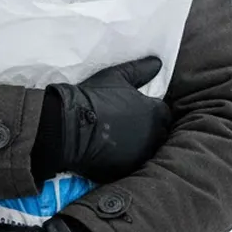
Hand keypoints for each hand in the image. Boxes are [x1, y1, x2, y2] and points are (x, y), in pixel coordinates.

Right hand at [47, 56, 170, 182]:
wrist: (68, 126)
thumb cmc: (93, 97)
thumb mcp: (116, 76)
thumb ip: (140, 70)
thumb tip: (158, 63)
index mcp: (153, 113)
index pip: (163, 112)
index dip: (151, 109)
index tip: (138, 108)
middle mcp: (152, 135)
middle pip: (159, 132)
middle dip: (150, 127)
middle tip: (130, 123)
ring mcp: (139, 155)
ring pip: (147, 149)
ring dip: (139, 143)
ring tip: (122, 138)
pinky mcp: (126, 169)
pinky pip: (131, 163)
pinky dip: (126, 157)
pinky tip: (113, 151)